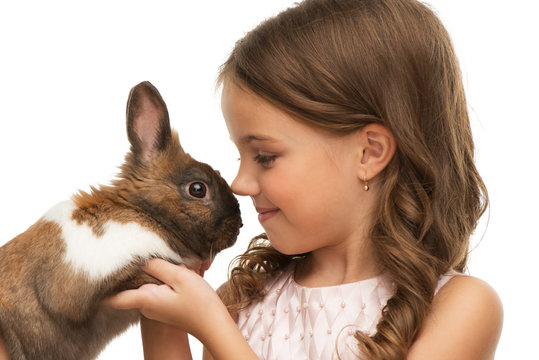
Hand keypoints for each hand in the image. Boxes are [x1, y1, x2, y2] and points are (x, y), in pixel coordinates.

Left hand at [103, 258, 228, 340]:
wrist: (214, 325)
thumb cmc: (199, 304)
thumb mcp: (180, 277)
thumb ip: (158, 266)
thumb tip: (141, 260)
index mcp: (146, 298)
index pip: (115, 297)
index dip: (101, 289)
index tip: (89, 279)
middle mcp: (147, 305)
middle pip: (133, 282)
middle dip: (139, 267)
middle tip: (146, 250)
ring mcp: (156, 306)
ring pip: (149, 283)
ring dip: (159, 270)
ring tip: (176, 261)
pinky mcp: (166, 305)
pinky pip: (160, 287)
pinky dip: (169, 277)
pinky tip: (184, 270)